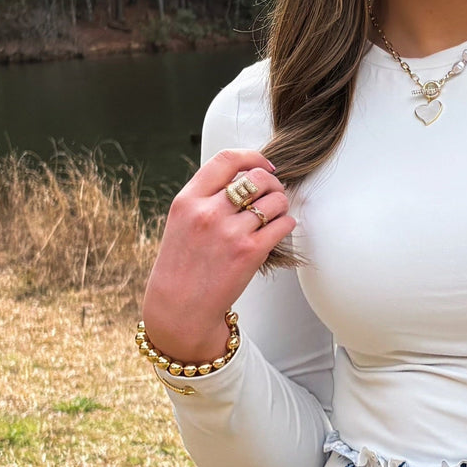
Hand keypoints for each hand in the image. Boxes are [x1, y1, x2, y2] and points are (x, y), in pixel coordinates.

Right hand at [141, 148, 296, 363]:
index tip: (264, 165)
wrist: (179, 309)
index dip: (252, 157)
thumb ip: (206, 197)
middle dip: (272, 182)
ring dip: (281, 205)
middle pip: (257, 177)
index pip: (226, 160)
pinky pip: (284, 224)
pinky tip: (279, 230)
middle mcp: (208, 212)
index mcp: (188, 200)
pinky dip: (287, 224)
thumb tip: (246, 175)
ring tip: (275, 216)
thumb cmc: (183, 265)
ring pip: (276, 200)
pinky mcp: (250, 252)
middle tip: (273, 194)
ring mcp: (230, 232)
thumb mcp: (182, 222)